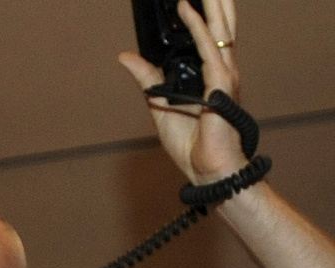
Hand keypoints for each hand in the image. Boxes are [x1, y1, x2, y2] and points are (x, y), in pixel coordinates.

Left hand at [118, 0, 245, 183]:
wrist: (207, 169)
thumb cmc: (191, 144)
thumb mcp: (158, 105)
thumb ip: (147, 78)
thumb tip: (126, 56)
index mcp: (211, 76)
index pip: (211, 37)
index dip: (203, 15)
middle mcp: (221, 72)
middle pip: (221, 27)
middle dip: (215, 3)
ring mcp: (224, 77)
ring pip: (220, 30)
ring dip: (212, 5)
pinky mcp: (220, 85)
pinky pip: (208, 49)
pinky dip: (197, 28)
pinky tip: (187, 10)